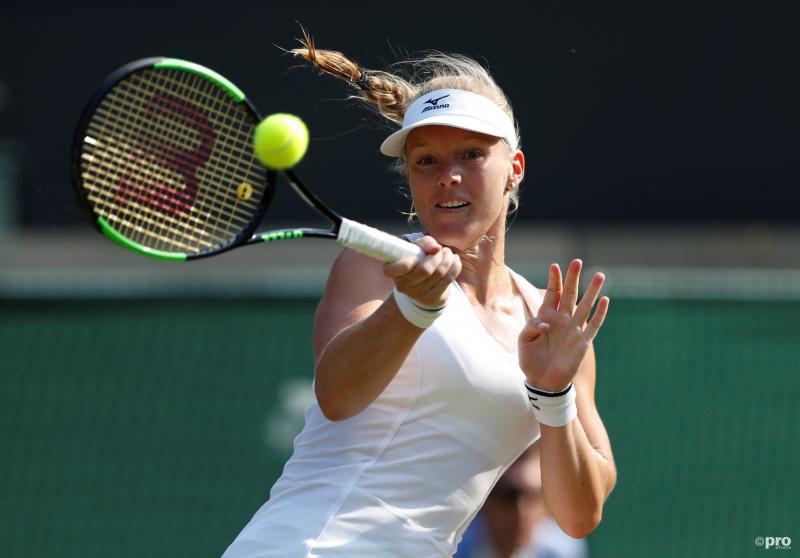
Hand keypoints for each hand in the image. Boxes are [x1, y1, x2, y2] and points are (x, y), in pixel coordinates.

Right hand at [383, 236, 461, 307]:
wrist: (425, 284)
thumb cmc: (418, 260)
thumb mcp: (417, 248)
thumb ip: (425, 243)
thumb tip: (436, 248)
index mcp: (393, 271)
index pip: (395, 269)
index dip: (407, 262)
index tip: (419, 253)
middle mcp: (402, 285)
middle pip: (425, 270)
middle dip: (438, 256)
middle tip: (442, 250)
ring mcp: (417, 294)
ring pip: (439, 273)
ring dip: (448, 259)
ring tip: (449, 253)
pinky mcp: (432, 299)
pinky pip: (448, 279)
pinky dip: (455, 266)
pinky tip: (454, 260)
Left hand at [518, 260, 608, 391]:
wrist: (542, 382)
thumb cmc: (530, 360)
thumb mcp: (524, 341)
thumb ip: (531, 327)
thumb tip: (546, 322)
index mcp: (546, 316)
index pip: (552, 294)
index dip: (554, 280)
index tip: (554, 266)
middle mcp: (562, 319)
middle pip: (570, 294)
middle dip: (573, 278)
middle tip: (577, 261)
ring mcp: (573, 329)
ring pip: (585, 306)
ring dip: (592, 291)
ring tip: (599, 275)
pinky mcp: (582, 342)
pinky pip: (593, 325)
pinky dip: (600, 313)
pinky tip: (606, 300)